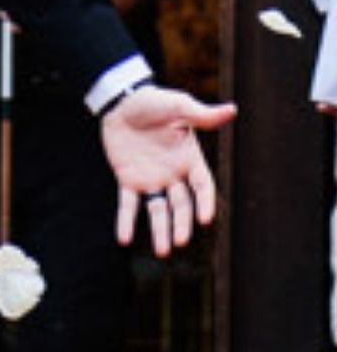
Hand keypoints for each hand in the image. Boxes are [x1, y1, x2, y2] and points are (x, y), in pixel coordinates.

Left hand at [101, 87, 235, 254]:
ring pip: (158, 210)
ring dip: (161, 230)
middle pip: (181, 205)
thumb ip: (202, 115)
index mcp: (189, 159)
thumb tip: (232, 109)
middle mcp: (173, 174)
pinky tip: (124, 239)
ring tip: (162, 251)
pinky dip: (126, 221)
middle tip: (180, 241)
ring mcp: (151, 179)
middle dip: (182, 224)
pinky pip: (128, 204)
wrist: (120, 100)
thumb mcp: (177, 106)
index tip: (204, 219)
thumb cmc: (152, 101)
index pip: (203, 187)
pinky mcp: (128, 180)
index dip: (205, 203)